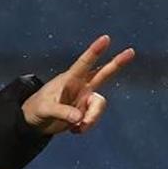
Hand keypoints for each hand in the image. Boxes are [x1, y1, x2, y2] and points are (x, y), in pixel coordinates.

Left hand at [21, 34, 135, 135]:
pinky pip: (93, 118)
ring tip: (77, 128)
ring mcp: (84, 98)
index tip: (105, 38)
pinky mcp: (86, 111)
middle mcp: (80, 87)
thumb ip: (62, 112)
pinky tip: (73, 130)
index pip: (83, 64)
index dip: (94, 51)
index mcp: (68, 80)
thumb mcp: (45, 110)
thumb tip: (79, 118)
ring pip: (100, 104)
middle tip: (131, 51)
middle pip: (103, 73)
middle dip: (117, 63)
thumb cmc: (36, 109)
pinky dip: (85, 126)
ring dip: (92, 118)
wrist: (36, 122)